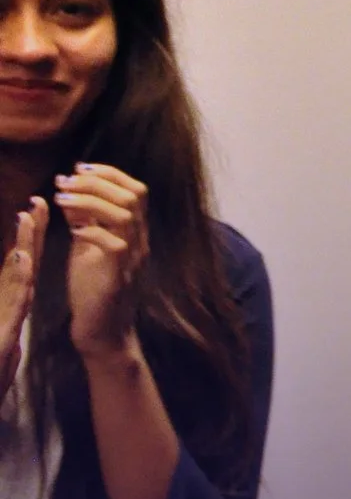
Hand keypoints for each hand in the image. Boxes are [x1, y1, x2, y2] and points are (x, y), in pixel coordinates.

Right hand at [0, 200, 45, 402]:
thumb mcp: (4, 340)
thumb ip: (10, 310)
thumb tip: (17, 285)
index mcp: (9, 306)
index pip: (21, 268)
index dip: (29, 240)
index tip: (35, 212)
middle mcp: (4, 305)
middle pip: (18, 265)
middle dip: (27, 234)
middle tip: (35, 203)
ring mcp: (2, 315)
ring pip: (13, 277)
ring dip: (21, 247)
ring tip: (27, 218)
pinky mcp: (1, 333)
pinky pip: (13, 302)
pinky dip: (18, 280)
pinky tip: (23, 259)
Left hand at [56, 165, 145, 365]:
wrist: (102, 331)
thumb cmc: (93, 289)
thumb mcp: (85, 246)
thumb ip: (82, 219)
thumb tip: (69, 189)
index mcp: (135, 232)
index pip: (135, 190)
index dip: (110, 173)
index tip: (79, 167)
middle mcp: (141, 242)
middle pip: (134, 196)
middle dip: (98, 181)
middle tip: (66, 180)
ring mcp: (133, 259)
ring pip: (126, 215)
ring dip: (91, 200)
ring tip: (62, 197)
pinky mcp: (120, 277)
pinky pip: (115, 245)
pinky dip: (92, 231)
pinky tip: (71, 230)